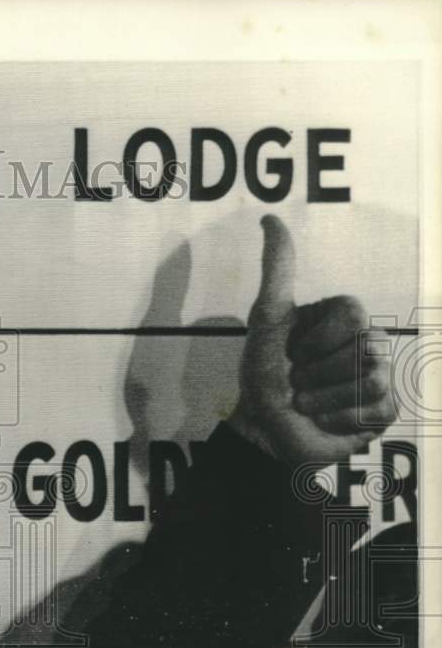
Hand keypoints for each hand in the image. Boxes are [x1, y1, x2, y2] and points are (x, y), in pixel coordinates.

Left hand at [228, 214, 396, 464]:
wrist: (262, 428)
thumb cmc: (263, 372)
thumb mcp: (267, 318)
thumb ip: (277, 270)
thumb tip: (269, 218)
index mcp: (344, 319)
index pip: (353, 312)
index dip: (316, 338)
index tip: (292, 351)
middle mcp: (368, 343)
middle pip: (366, 347)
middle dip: (317, 371)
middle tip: (298, 380)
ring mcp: (380, 377)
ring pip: (372, 379)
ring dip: (324, 397)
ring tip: (307, 401)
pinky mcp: (384, 413)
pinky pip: (377, 409)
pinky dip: (339, 417)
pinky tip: (323, 419)